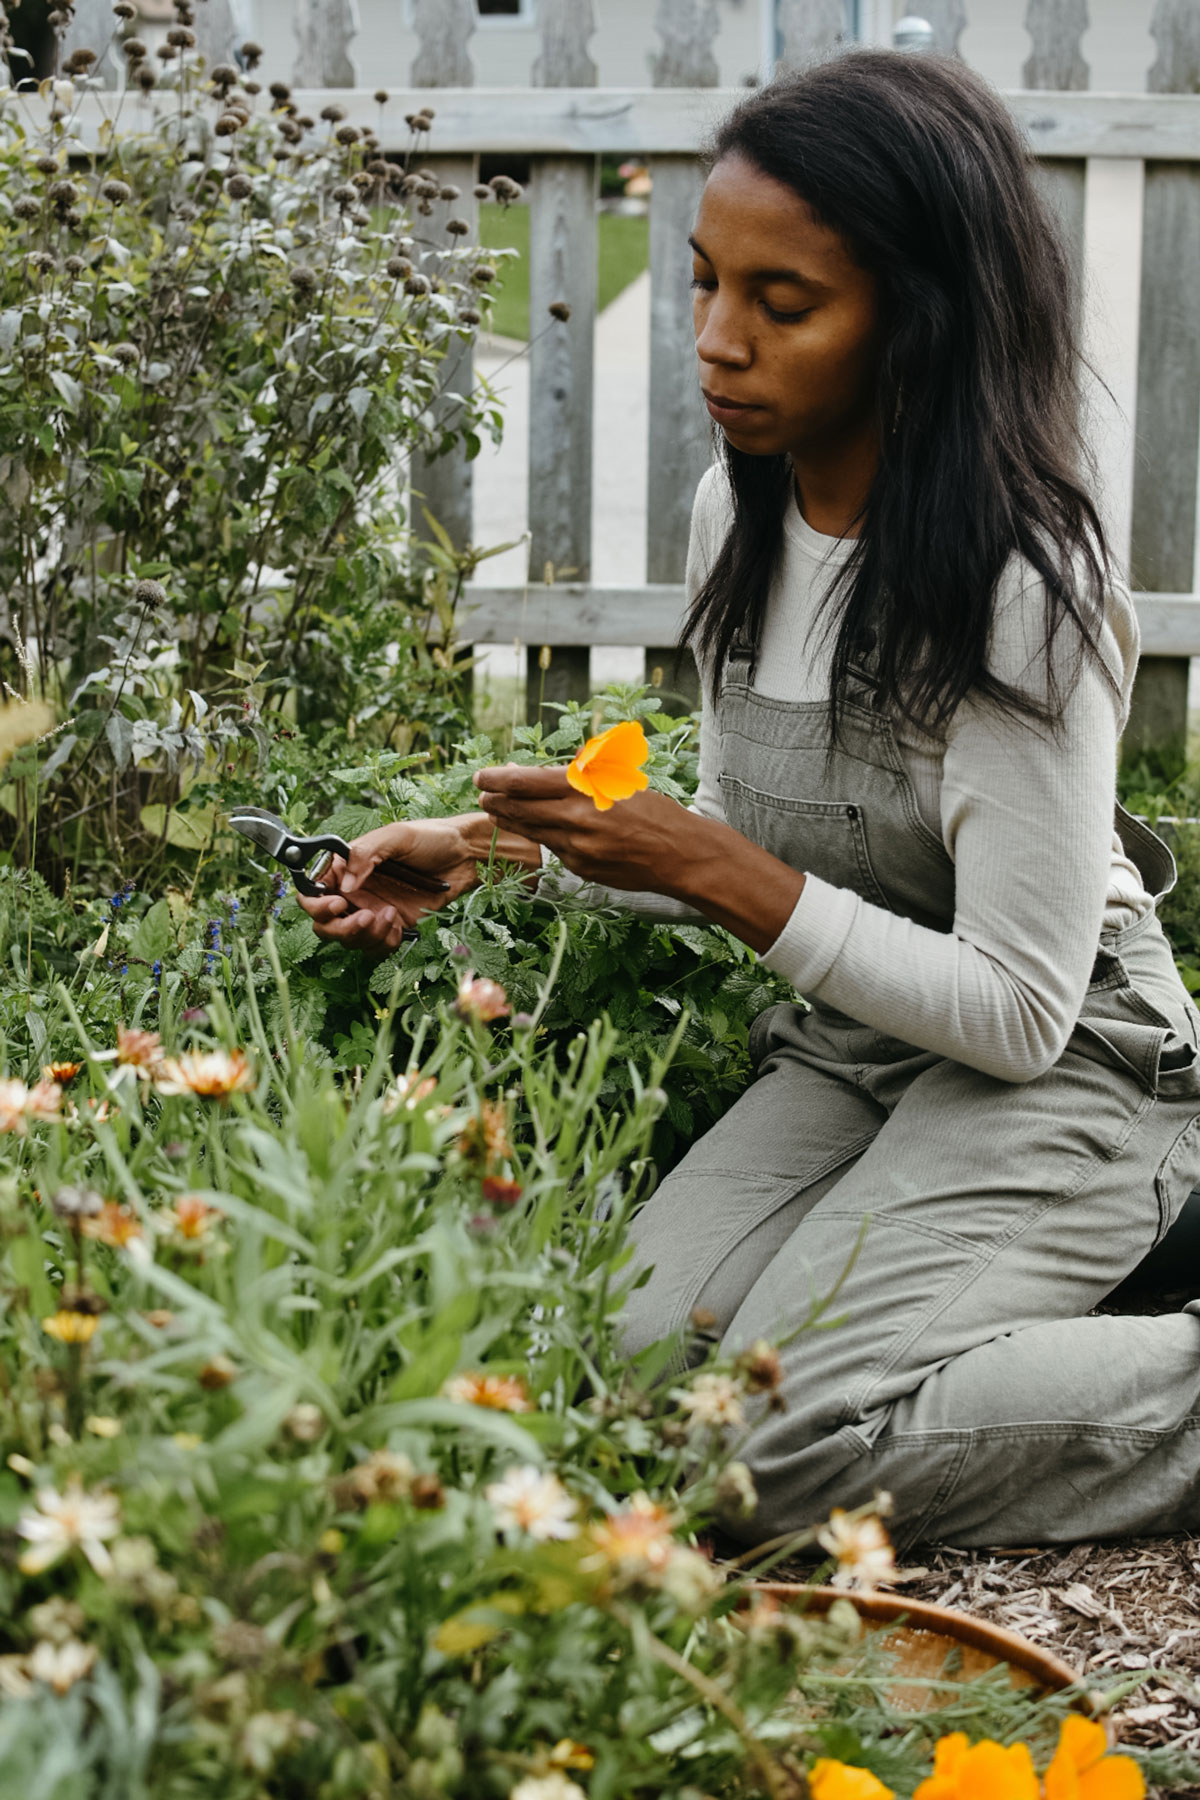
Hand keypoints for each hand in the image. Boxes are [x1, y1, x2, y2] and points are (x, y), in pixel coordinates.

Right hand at [295, 814, 538, 955]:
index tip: (339, 903)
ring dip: (366, 936)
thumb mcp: (397, 835)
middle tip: (366, 918)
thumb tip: (344, 885)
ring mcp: (373, 910)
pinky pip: (376, 947)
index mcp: (348, 867)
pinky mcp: (393, 926)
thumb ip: (366, 854)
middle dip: (339, 928)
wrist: (466, 857)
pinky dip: (384, 944)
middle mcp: (356, 891)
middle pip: (325, 923)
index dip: (317, 903)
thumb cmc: (432, 838)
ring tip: (391, 916)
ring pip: (349, 940)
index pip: (313, 890)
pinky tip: (400, 926)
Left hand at [472, 764, 685, 892]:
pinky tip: (537, 830)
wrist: (679, 855)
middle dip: (495, 800)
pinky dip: (543, 836)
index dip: (498, 778)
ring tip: (495, 811)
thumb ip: (582, 773)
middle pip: (520, 808)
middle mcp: (576, 818)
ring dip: (509, 820)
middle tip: (481, 793)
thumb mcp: (620, 779)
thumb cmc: (653, 810)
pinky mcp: (581, 868)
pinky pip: (554, 849)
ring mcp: (576, 847)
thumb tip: (546, 768)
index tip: (482, 776)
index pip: (526, 781)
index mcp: (585, 789)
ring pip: (531, 831)